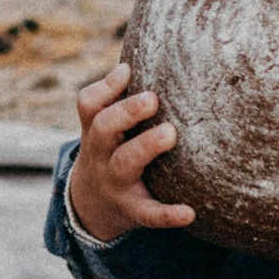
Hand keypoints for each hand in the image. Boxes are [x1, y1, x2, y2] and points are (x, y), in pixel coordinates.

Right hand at [64, 62, 195, 243]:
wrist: (91, 206)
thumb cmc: (109, 153)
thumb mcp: (103, 128)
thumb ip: (115, 99)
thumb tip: (130, 64)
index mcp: (95, 131)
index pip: (90, 105)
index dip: (106, 88)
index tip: (129, 71)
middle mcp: (101, 155)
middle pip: (104, 129)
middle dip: (126, 112)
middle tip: (153, 99)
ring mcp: (115, 183)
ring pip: (124, 164)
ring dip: (145, 148)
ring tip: (170, 133)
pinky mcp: (133, 209)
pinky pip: (148, 214)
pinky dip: (167, 214)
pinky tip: (189, 212)